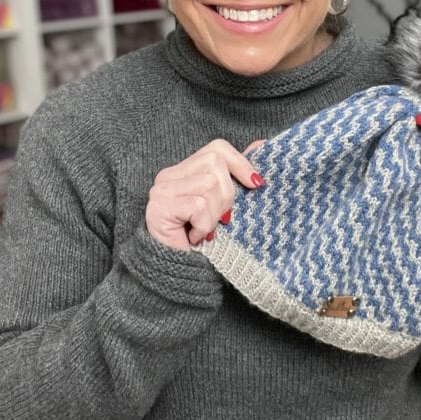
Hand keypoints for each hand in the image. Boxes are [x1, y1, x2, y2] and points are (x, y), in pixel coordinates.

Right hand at [146, 139, 264, 249]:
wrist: (177, 274)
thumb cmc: (202, 240)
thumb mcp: (224, 204)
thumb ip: (236, 175)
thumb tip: (261, 145)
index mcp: (183, 171)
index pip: (217, 148)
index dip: (240, 163)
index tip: (256, 184)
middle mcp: (168, 176)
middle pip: (214, 163)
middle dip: (227, 195)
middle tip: (219, 219)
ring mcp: (161, 190)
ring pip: (208, 184)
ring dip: (214, 214)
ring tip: (204, 230)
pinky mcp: (159, 207)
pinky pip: (198, 205)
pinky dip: (203, 224)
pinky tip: (195, 236)